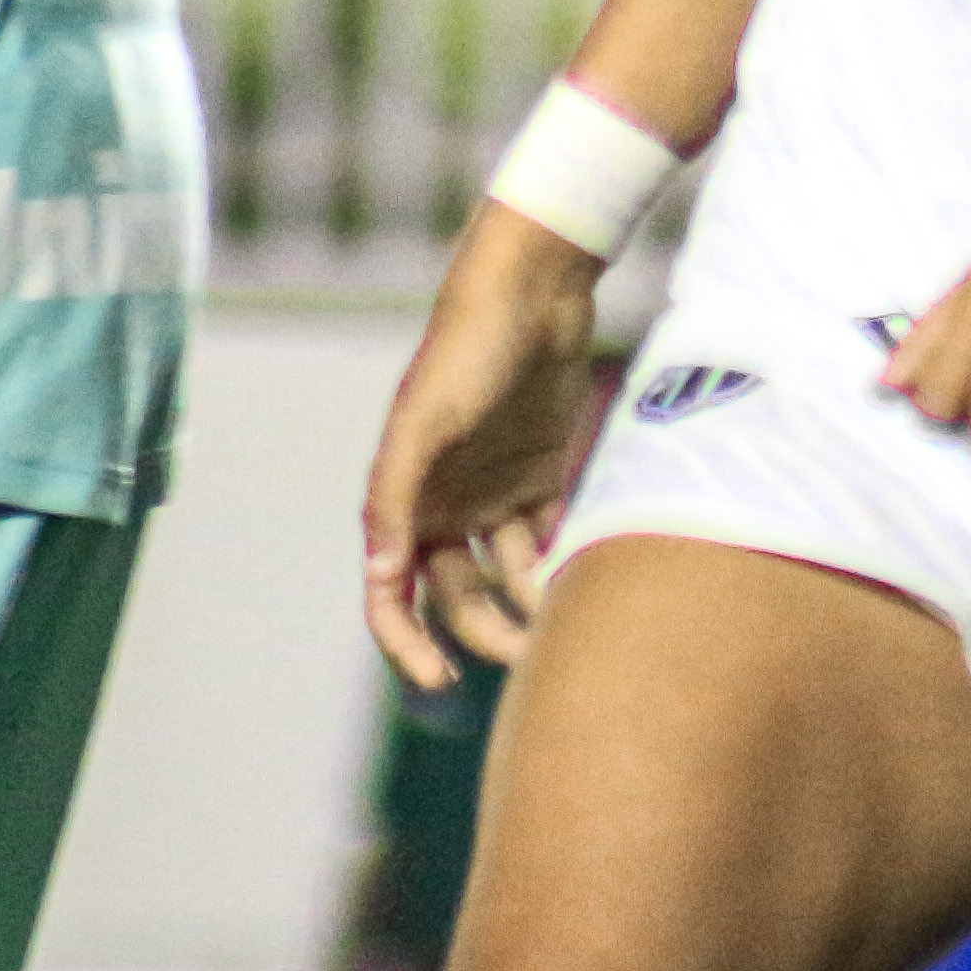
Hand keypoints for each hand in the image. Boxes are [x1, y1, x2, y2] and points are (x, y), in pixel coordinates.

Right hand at [362, 208, 611, 687]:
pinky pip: (546, 541)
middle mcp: (443, 504)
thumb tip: (383, 574)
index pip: (391, 594)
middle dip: (484, 635)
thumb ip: (396, 495)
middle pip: (458, 597)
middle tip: (528, 661)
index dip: (406, 643)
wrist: (533, 290)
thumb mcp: (426, 420)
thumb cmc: (469, 349)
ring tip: (565, 627)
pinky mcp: (540, 476)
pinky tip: (587, 583)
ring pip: (506, 576)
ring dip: (528, 607)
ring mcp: (492, 492)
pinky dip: (560, 566)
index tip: (438, 680)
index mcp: (404, 499)